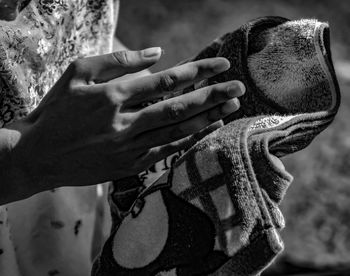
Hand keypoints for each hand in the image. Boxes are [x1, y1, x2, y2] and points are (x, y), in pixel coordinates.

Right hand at [4, 47, 244, 201]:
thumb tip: (156, 54)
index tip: (220, 65)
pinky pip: (165, 151)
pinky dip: (188, 139)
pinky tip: (207, 129)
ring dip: (206, 119)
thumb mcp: (77, 72)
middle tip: (238, 87)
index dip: (197, 71)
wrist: (37, 155)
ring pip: (176, 131)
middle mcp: (123, 123)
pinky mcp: (128, 166)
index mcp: (112, 96)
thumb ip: (116, 61)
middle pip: (178, 107)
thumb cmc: (55, 111)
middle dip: (212, 96)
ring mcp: (127, 148)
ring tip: (231, 107)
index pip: (165, 80)